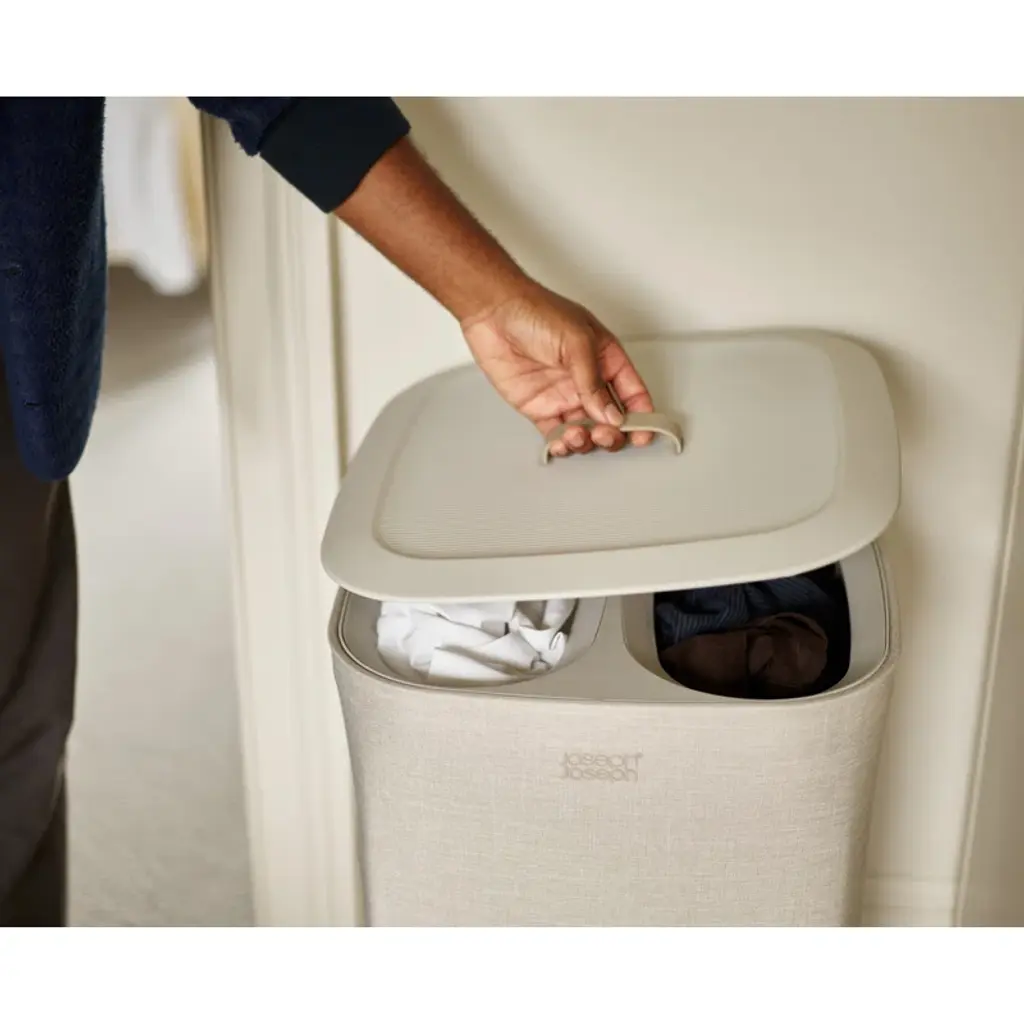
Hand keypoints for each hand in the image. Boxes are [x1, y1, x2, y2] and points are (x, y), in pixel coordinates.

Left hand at [461, 284, 654, 457]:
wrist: (493, 312)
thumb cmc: (536, 311)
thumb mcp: (577, 342)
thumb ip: (594, 382)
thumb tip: (611, 416)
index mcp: (606, 359)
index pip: (632, 393)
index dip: (641, 416)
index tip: (642, 434)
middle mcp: (587, 380)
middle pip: (610, 419)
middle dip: (613, 434)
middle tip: (605, 435)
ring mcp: (563, 395)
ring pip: (585, 431)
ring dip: (587, 441)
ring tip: (578, 436)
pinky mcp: (538, 407)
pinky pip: (556, 434)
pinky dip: (562, 445)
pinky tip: (563, 445)